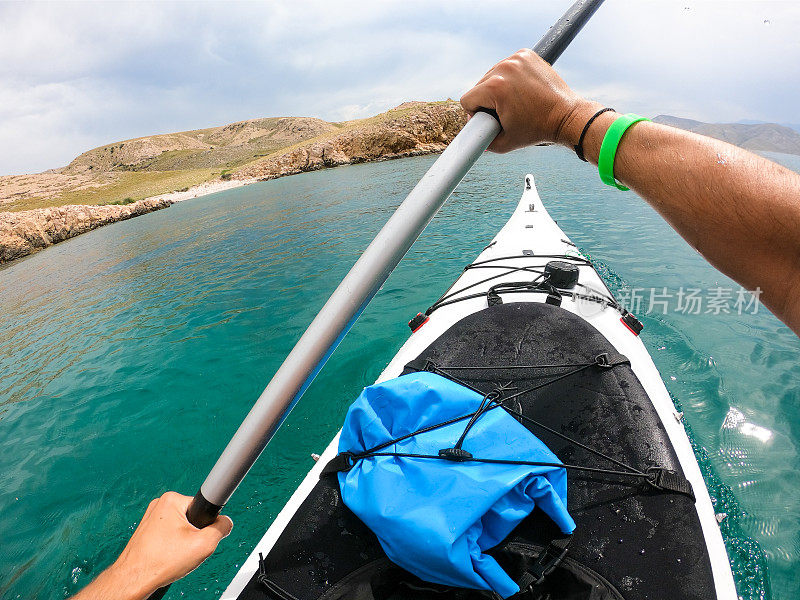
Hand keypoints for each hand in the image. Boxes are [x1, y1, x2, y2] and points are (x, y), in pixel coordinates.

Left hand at [72, 492, 232, 599]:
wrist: (133, 579)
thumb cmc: (159, 562)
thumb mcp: (204, 545)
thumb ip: (221, 528)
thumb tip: (225, 523)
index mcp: (172, 500)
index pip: (203, 506)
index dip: (207, 524)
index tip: (200, 536)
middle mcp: (160, 504)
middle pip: (193, 517)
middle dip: (195, 534)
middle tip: (187, 549)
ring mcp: (152, 517)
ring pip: (182, 526)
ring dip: (184, 540)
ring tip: (175, 554)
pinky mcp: (147, 529)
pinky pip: (170, 533)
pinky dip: (173, 545)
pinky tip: (168, 555)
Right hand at [460, 49, 587, 152]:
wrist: (565, 116)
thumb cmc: (537, 129)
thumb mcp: (504, 143)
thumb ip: (481, 142)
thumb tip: (470, 139)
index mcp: (496, 87)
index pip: (467, 99)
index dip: (476, 114)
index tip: (492, 120)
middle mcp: (505, 67)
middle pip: (478, 86)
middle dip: (488, 101)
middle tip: (507, 112)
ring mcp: (517, 58)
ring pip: (491, 75)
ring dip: (498, 88)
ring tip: (516, 101)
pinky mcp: (526, 54)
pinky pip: (506, 66)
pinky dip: (510, 77)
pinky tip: (521, 89)